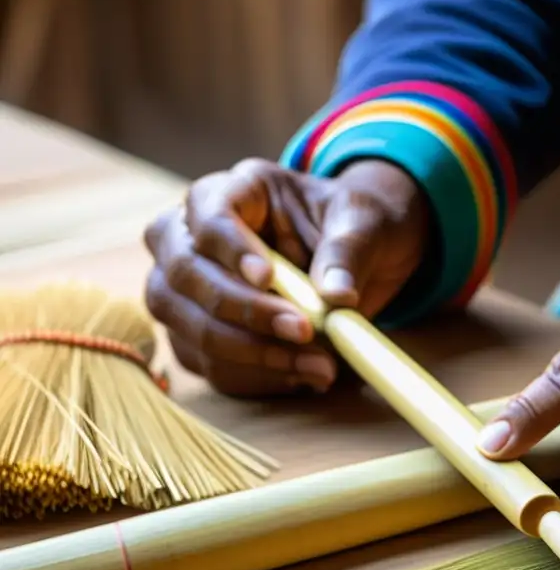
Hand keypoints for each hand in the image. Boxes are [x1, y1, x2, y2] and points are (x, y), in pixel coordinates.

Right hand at [143, 157, 429, 395]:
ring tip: (321, 366)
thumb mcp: (365, 223)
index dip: (229, 249)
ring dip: (253, 355)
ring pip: (189, 327)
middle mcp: (195, 236)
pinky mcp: (199, 335)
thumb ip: (348, 251)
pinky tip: (305, 377)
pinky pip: (211, 366)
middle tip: (305, 331)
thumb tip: (335, 297)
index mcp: (236, 190)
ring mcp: (188, 290)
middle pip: (183, 275)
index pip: (207, 215)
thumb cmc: (357, 226)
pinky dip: (258, 378)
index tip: (268, 278)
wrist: (366, 259)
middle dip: (245, 311)